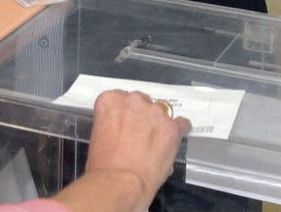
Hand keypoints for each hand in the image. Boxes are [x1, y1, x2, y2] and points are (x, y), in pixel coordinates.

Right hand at [82, 90, 188, 207]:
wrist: (121, 182)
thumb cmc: (104, 166)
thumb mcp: (98, 136)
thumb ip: (111, 123)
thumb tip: (122, 129)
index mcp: (110, 100)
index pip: (119, 97)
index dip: (124, 112)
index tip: (125, 123)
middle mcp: (133, 101)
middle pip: (141, 100)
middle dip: (141, 115)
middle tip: (139, 134)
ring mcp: (155, 112)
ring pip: (161, 110)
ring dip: (159, 122)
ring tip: (156, 141)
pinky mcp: (172, 127)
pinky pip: (181, 123)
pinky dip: (179, 130)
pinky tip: (173, 141)